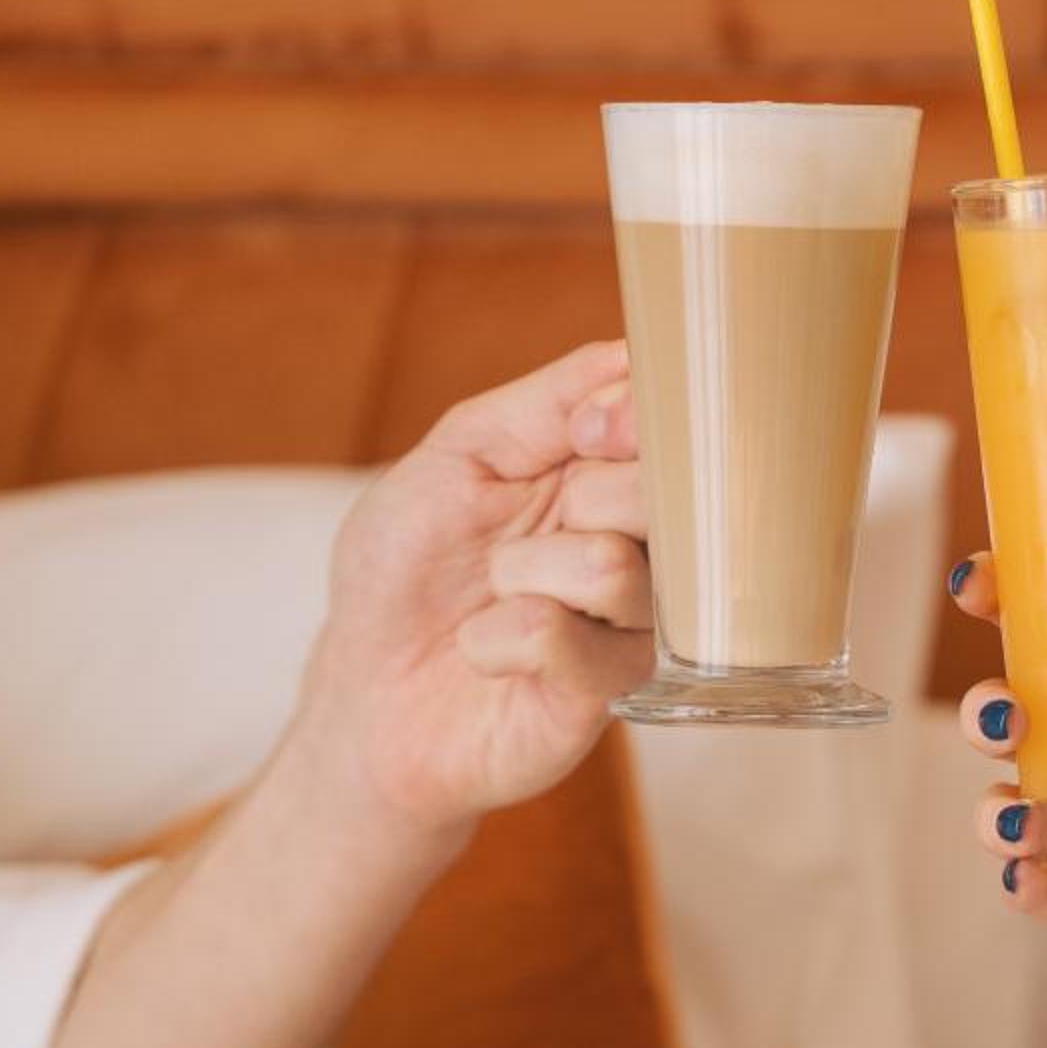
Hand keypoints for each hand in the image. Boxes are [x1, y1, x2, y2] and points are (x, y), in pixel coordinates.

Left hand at [289, 340, 651, 861]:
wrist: (370, 690)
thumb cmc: (408, 568)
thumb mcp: (458, 454)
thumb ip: (548, 402)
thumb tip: (634, 355)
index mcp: (614, 477)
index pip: (676, 427)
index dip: (633, 418)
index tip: (581, 435)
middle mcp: (646, 548)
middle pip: (667, 493)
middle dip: (574, 500)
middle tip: (518, 536)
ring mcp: (637, 624)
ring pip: (615, 567)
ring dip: (522, 572)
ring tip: (493, 593)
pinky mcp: (612, 692)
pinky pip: (565, 637)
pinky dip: (498, 636)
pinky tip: (486, 651)